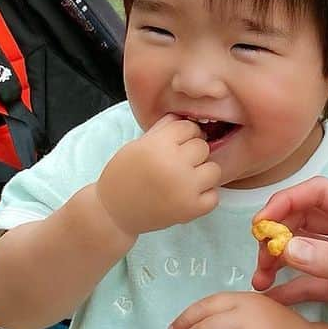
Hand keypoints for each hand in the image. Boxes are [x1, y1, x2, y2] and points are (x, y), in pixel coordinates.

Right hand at [97, 115, 220, 238]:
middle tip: (178, 163)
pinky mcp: (191, 210)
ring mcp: (185, 189)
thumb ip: (163, 129)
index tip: (176, 143)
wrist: (114, 212)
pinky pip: (214, 196)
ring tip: (186, 179)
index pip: (189, 127)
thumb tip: (185, 117)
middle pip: (202, 147)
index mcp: (158, 146)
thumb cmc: (124, 175)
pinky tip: (188, 195)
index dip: (184, 133)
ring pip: (214, 170)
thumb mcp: (137, 145)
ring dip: (202, 173)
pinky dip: (204, 196)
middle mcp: (174, 165)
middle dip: (192, 153)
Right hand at [250, 179, 327, 328]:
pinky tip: (275, 300)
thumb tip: (287, 246)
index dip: (286, 203)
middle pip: (307, 221)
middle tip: (260, 263)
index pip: (319, 194)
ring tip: (260, 284)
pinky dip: (295, 288)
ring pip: (307, 252)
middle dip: (278, 237)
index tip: (261, 227)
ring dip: (282, 263)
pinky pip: (316, 282)